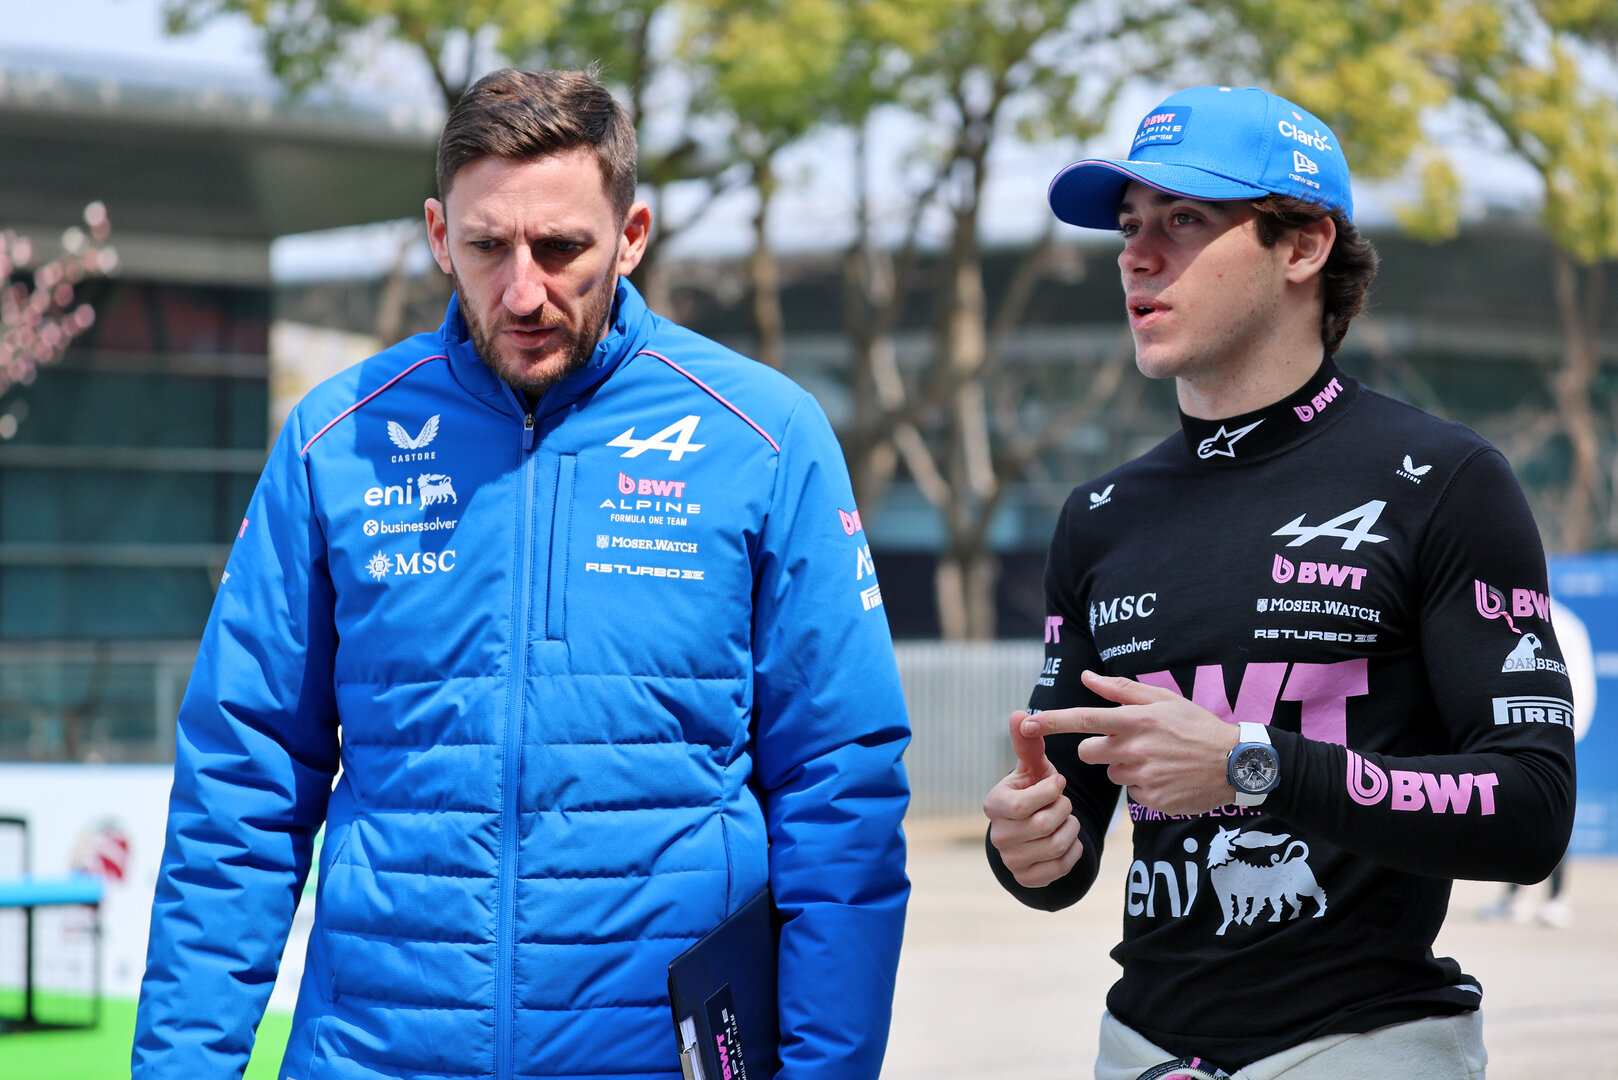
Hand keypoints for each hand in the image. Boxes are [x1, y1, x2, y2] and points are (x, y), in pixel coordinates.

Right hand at [983, 711, 1083, 887]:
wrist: (1033, 825)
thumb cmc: (1033, 789)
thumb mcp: (1033, 767)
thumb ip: (1028, 742)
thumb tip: (1021, 715)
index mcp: (994, 805)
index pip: (1021, 805)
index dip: (1048, 793)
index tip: (1058, 782)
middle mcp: (997, 836)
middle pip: (1043, 825)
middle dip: (1063, 809)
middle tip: (1063, 802)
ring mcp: (1011, 860)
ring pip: (1055, 846)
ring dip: (1071, 828)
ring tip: (1066, 818)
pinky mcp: (1027, 878)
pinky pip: (1061, 868)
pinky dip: (1073, 850)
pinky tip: (1068, 838)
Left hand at [1018, 670, 1240, 815]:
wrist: (1235, 762)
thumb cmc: (1196, 725)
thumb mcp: (1163, 699)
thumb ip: (1121, 690)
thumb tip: (1086, 678)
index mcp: (1135, 720)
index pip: (1084, 719)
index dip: (1053, 720)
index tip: (1027, 721)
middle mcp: (1134, 748)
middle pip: (1088, 753)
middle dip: (1099, 750)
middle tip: (1127, 744)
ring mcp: (1143, 776)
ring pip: (1111, 774)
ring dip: (1125, 768)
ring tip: (1157, 760)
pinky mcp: (1152, 800)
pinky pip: (1132, 794)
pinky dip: (1144, 786)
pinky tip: (1166, 777)